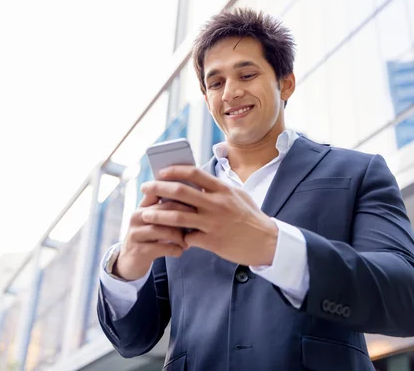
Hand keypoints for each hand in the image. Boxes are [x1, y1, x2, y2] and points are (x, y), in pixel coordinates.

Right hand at [114, 193, 193, 280]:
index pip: (159, 192)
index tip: (195, 199)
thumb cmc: (149, 238)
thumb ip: (167, 210)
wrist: (129, 261)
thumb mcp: (154, 221)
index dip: (179, 194)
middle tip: (198, 221)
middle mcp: (137, 217)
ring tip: (187, 242)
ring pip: (163, 230)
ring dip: (180, 237)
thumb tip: (193, 198)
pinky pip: (161, 247)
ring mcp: (136, 233)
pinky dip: (174, 249)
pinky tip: (180, 251)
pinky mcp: (139, 250)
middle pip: (164, 210)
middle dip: (184, 215)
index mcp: (143, 206)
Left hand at [140, 166, 277, 266]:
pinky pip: (187, 238)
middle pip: (181, 192)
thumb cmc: (251, 217)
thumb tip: (198, 179)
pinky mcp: (212, 241)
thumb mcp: (238, 195)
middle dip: (159, 188)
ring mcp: (213, 223)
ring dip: (158, 214)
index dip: (174, 170)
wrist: (267, 242)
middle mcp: (217, 204)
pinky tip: (166, 237)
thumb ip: (218, 188)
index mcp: (222, 189)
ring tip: (145, 214)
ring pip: (178, 216)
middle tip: (145, 188)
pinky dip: (175, 237)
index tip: (161, 172)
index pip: (194, 173)